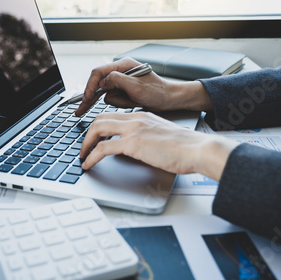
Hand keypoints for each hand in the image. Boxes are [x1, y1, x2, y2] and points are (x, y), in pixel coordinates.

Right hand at [75, 57, 212, 115]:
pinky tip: (133, 103)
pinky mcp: (124, 91)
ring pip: (107, 94)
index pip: (99, 73)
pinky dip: (121, 104)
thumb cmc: (159, 92)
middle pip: (98, 83)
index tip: (86, 99)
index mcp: (123, 65)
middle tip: (80, 110)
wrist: (171, 100)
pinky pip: (114, 99)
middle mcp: (121, 71)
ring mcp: (122, 82)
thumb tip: (101, 82)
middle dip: (90, 97)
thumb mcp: (137, 86)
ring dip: (118, 101)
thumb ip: (117, 81)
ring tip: (133, 101)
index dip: (90, 86)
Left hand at [79, 112, 237, 180]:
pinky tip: (88, 164)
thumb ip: (146, 137)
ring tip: (82, 156)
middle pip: (100, 119)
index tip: (94, 137)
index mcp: (142, 116)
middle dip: (88, 134)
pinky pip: (103, 148)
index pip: (113, 116)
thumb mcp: (161, 136)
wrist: (198, 149)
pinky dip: (91, 156)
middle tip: (84, 147)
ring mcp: (133, 130)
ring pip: (98, 129)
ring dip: (86, 144)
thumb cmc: (186, 147)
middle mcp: (135, 119)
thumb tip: (136, 148)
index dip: (99, 126)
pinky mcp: (133, 143)